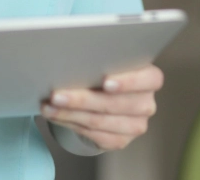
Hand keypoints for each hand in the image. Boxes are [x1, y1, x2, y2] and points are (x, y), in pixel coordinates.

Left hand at [41, 64, 163, 150]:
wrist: (109, 97)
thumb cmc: (107, 71)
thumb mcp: (110, 61)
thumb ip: (102, 60)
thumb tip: (75, 59)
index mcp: (150, 79)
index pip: (148, 79)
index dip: (128, 82)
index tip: (105, 82)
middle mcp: (146, 104)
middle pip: (114, 103)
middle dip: (82, 99)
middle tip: (56, 95)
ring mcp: (135, 125)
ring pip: (99, 121)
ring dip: (69, 113)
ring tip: (49, 106)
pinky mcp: (120, 141)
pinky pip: (92, 134)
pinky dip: (70, 124)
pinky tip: (56, 115)